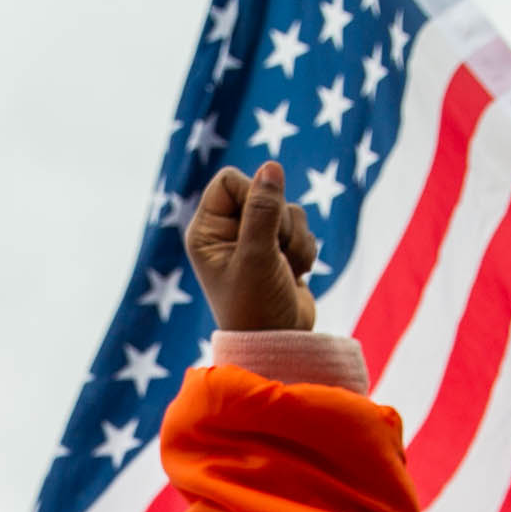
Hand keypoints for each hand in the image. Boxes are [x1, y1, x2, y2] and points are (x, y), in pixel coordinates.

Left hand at [184, 160, 318, 333]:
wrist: (281, 345)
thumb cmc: (257, 307)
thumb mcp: (258, 256)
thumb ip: (263, 209)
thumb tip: (271, 166)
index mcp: (206, 232)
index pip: (230, 180)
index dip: (253, 194)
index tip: (262, 226)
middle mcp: (226, 233)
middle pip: (263, 191)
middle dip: (279, 221)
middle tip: (275, 252)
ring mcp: (254, 241)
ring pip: (287, 210)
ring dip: (295, 239)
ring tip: (286, 269)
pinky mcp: (279, 250)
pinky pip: (301, 228)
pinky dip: (305, 250)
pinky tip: (296, 275)